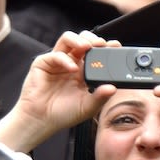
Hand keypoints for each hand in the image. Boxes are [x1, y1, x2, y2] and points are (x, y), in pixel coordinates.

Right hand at [0, 31, 118, 152]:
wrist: (42, 119)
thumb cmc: (65, 113)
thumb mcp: (88, 107)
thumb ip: (100, 97)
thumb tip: (114, 88)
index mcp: (85, 71)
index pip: (97, 54)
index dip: (106, 48)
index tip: (116, 46)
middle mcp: (73, 63)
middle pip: (83, 41)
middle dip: (93, 39)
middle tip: (102, 44)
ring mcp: (58, 61)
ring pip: (68, 40)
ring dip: (79, 40)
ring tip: (88, 47)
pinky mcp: (44, 63)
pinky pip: (55, 55)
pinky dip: (65, 59)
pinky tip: (72, 68)